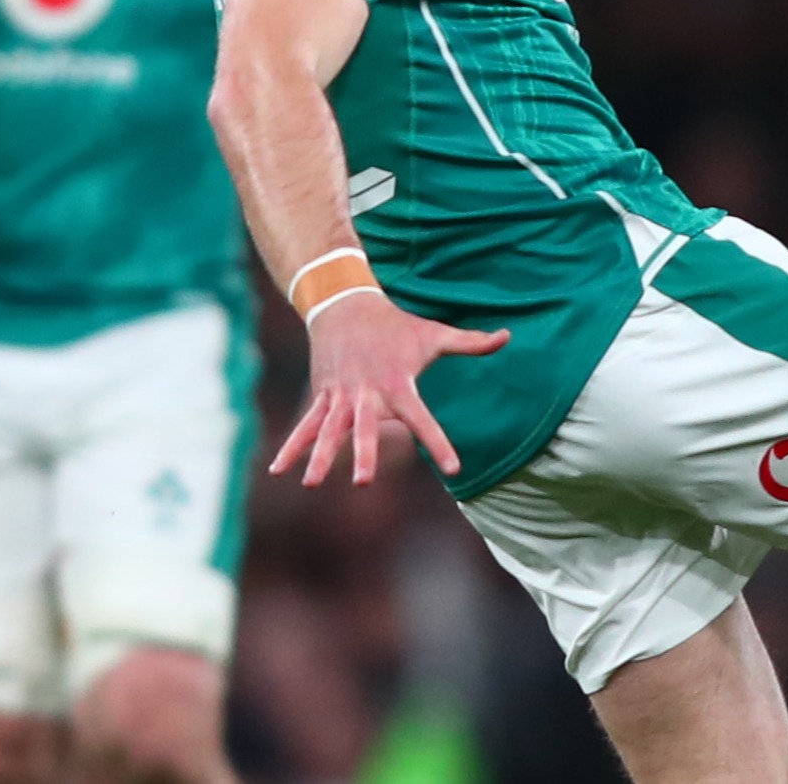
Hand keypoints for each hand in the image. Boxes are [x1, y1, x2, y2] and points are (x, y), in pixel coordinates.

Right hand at [268, 292, 509, 486]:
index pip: (423, 420)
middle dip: (363, 454)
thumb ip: (471, 342)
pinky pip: (306, 424)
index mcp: (398, 385)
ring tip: (310, 484)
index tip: (454, 467)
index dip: (439, 442)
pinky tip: (277, 471)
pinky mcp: (323, 395)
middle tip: (363, 482)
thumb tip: (509, 336)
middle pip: (365, 429)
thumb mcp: (434, 333)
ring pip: (329, 430)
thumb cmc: (397, 326)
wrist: (346, 304)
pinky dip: (292, 446)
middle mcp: (367, 394)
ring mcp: (341, 396)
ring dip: (319, 456)